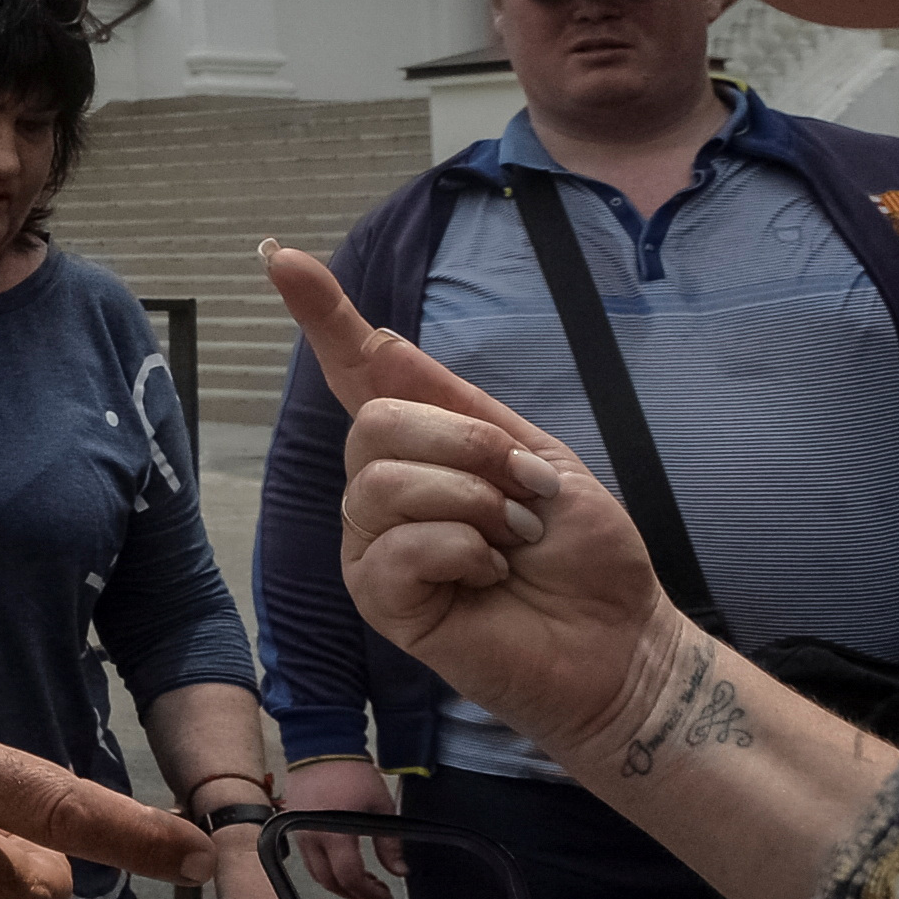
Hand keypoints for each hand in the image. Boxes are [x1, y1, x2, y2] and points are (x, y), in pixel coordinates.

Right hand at [263, 240, 671, 764]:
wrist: (620, 641)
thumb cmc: (582, 555)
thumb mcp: (537, 456)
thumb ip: (460, 407)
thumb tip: (379, 337)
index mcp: (422, 449)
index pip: (355, 372)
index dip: (320, 314)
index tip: (278, 257)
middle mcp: (382, 493)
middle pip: (374, 424)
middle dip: (465, 444)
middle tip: (522, 494)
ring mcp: (375, 547)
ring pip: (381, 484)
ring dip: (471, 503)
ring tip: (510, 540)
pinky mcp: (382, 601)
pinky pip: (396, 547)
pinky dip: (462, 550)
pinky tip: (489, 574)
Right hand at [274, 754, 404, 898]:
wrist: (321, 746)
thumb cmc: (352, 773)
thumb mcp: (381, 806)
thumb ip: (390, 843)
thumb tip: (400, 871)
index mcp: (334, 834)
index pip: (350, 877)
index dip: (370, 893)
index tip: (386, 896)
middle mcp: (311, 839)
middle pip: (330, 882)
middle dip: (355, 893)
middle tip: (376, 892)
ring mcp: (299, 834)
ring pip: (317, 875)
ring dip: (339, 884)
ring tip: (362, 880)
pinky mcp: (294, 828)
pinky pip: (308, 860)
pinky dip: (326, 870)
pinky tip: (343, 863)